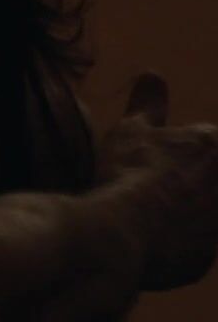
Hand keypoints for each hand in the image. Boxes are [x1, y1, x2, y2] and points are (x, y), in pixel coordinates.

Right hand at [96, 72, 217, 290]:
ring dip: (191, 209)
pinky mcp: (208, 255)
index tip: (165, 159)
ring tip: (156, 211)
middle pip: (210, 178)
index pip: (210, 141)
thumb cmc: (128, 171)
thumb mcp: (132, 128)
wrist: (122, 231)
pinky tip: (153, 236)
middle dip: (193, 180)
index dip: (188, 149)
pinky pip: (199, 244)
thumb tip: (153, 74)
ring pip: (207, 211)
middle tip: (159, 184)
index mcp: (214, 145)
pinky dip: (181, 240)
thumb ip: (149, 102)